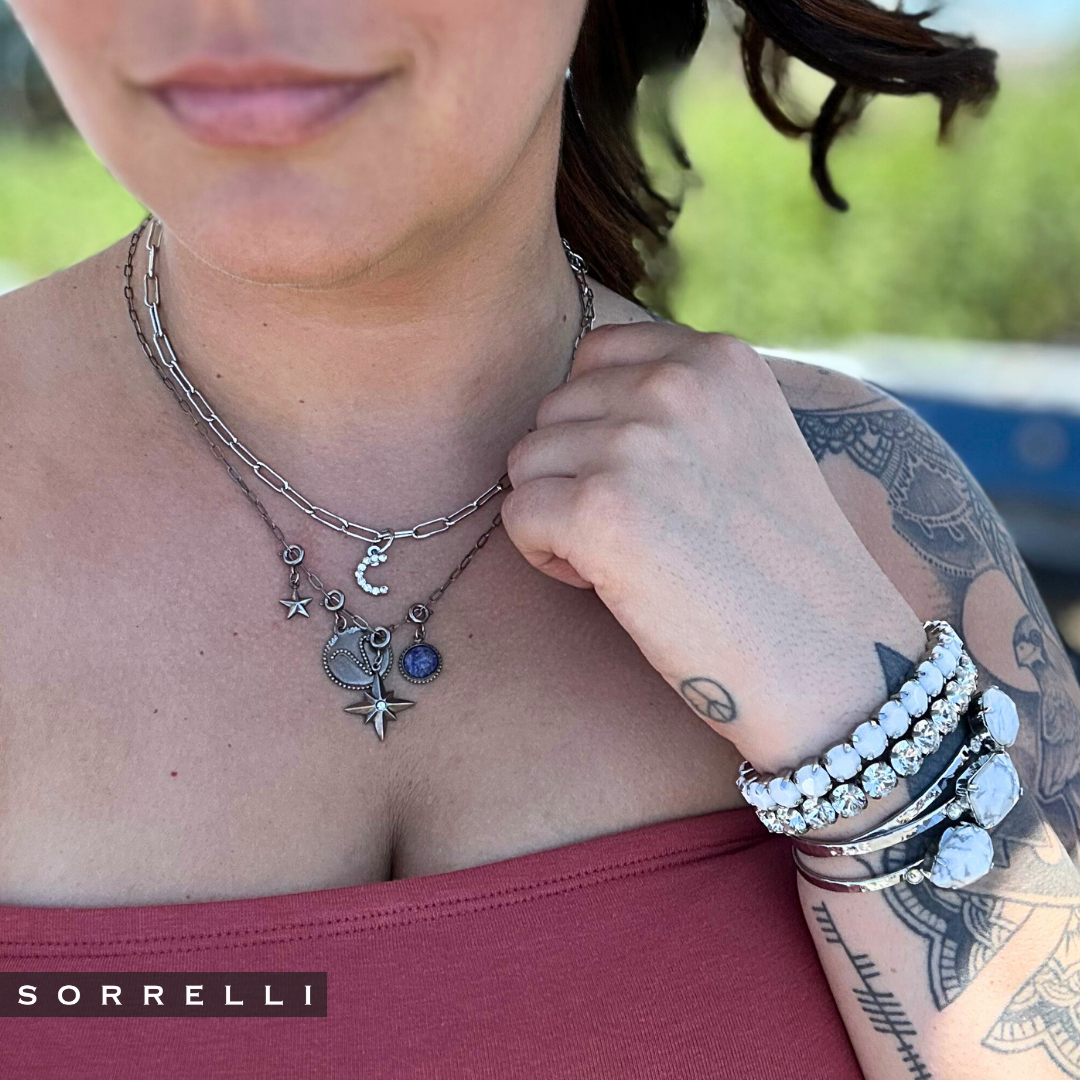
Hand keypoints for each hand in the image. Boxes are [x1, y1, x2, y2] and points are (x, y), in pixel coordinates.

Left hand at [502, 322, 924, 770]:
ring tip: (630, 556)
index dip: (599, 423)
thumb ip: (679, 402)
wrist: (825, 659)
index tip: (646, 481)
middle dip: (576, 471)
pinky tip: (606, 583)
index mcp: (718, 359)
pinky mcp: (597, 510)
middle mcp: (675, 385)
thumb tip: (582, 398)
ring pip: (527, 462)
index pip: (595, 356)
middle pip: (554, 411)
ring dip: (559, 514)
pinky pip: (517, 515)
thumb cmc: (780, 565)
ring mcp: (635, 444)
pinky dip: (546, 556)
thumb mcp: (750, 439)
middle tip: (643, 530)